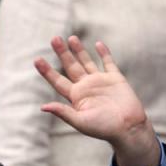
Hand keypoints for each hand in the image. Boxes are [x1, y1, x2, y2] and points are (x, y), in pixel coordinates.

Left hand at [35, 36, 158, 165]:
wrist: (128, 128)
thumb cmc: (103, 128)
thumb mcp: (80, 122)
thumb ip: (63, 112)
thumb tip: (43, 107)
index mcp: (76, 97)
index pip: (58, 81)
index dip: (47, 71)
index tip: (37, 59)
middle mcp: (86, 87)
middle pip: (71, 67)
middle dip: (62, 53)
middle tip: (54, 38)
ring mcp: (100, 81)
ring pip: (87, 62)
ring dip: (79, 50)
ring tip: (71, 38)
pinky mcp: (115, 79)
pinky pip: (108, 63)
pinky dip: (104, 53)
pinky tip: (98, 44)